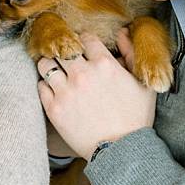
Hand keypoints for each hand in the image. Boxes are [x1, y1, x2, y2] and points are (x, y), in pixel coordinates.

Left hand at [37, 32, 156, 159]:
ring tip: (57, 71)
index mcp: (105, 64)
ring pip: (46, 64)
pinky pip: (41, 86)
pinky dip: (46, 85)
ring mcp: (66, 91)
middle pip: (62, 48)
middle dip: (66, 51)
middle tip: (67, 58)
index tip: (84, 48)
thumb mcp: (143, 84)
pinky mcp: (54, 108)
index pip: (86, 38)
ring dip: (51, 64)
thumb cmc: (136, 117)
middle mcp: (82, 74)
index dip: (85, 42)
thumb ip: (132, 53)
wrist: (122, 151)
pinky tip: (54, 89)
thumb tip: (122, 32)